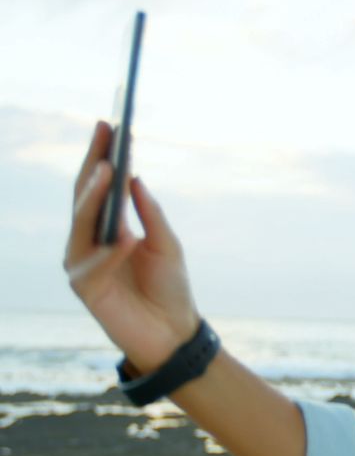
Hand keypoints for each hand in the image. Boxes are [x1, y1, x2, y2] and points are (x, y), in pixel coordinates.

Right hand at [63, 121, 199, 373]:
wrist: (174, 332)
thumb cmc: (170, 287)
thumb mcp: (166, 243)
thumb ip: (149, 212)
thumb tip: (132, 176)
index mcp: (108, 226)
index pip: (100, 185)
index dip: (103, 154)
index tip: (110, 123)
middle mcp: (89, 241)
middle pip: (83, 197)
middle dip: (93, 164)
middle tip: (105, 134)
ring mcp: (83, 264)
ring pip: (79, 225)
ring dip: (92, 199)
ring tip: (107, 173)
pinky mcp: (85, 289)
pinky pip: (91, 265)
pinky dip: (110, 251)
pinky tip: (126, 237)